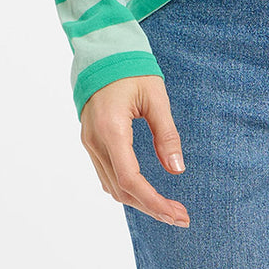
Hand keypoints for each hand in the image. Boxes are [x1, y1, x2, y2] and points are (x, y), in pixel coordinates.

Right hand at [80, 75, 189, 227]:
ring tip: (168, 207)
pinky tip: (145, 191)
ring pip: (112, 186)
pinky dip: (126, 188)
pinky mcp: (90, 141)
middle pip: (121, 189)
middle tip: (180, 216)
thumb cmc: (131, 69)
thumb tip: (177, 169)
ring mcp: (89, 142)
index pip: (131, 178)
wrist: (102, 52)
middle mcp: (95, 141)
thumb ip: (166, 133)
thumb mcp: (155, 96)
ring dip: (139, 200)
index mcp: (111, 128)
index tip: (177, 213)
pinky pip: (106, 174)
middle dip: (151, 207)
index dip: (154, 201)